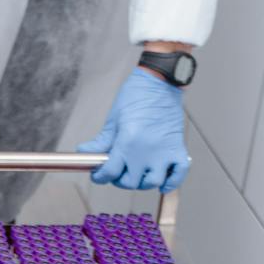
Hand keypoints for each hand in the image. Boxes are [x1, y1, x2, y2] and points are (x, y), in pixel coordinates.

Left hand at [78, 67, 189, 191]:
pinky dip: (171, 182)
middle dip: (120, 180)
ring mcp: (164, 151)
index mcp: (127, 142)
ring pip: (152, 182)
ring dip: (143, 182)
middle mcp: (146, 151)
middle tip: (118, 171)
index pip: (110, 172)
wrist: (160, 82)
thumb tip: (85, 152)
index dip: (100, 177)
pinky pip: (178, 174)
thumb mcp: (114, 119)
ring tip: (138, 173)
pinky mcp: (178, 148)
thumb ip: (101, 141)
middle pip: (131, 182)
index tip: (99, 175)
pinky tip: (162, 181)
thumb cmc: (136, 96)